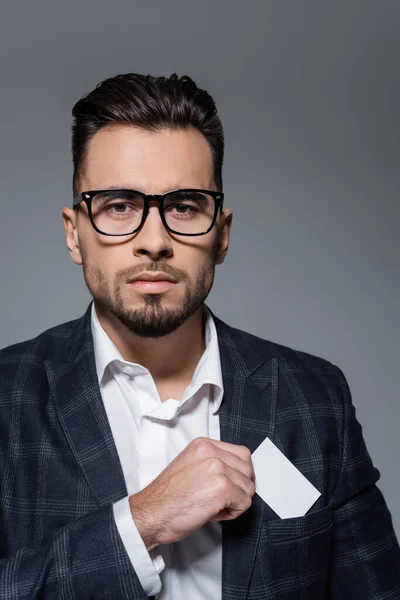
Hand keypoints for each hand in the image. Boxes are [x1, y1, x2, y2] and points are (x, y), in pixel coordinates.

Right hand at [129, 437, 254, 550]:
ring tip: (212, 505)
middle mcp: (211, 452)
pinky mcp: (222, 489)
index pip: (242, 454)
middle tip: (218, 498)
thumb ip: (212, 462)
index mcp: (203, 444)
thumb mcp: (189, 465)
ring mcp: (218, 469)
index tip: (228, 485)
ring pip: (248, 488)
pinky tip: (213, 513)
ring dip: (235, 502)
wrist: (151, 513)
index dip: (238, 474)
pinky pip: (244, 503)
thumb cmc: (166, 497)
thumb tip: (236, 472)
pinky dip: (233, 513)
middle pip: (248, 470)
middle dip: (238, 488)